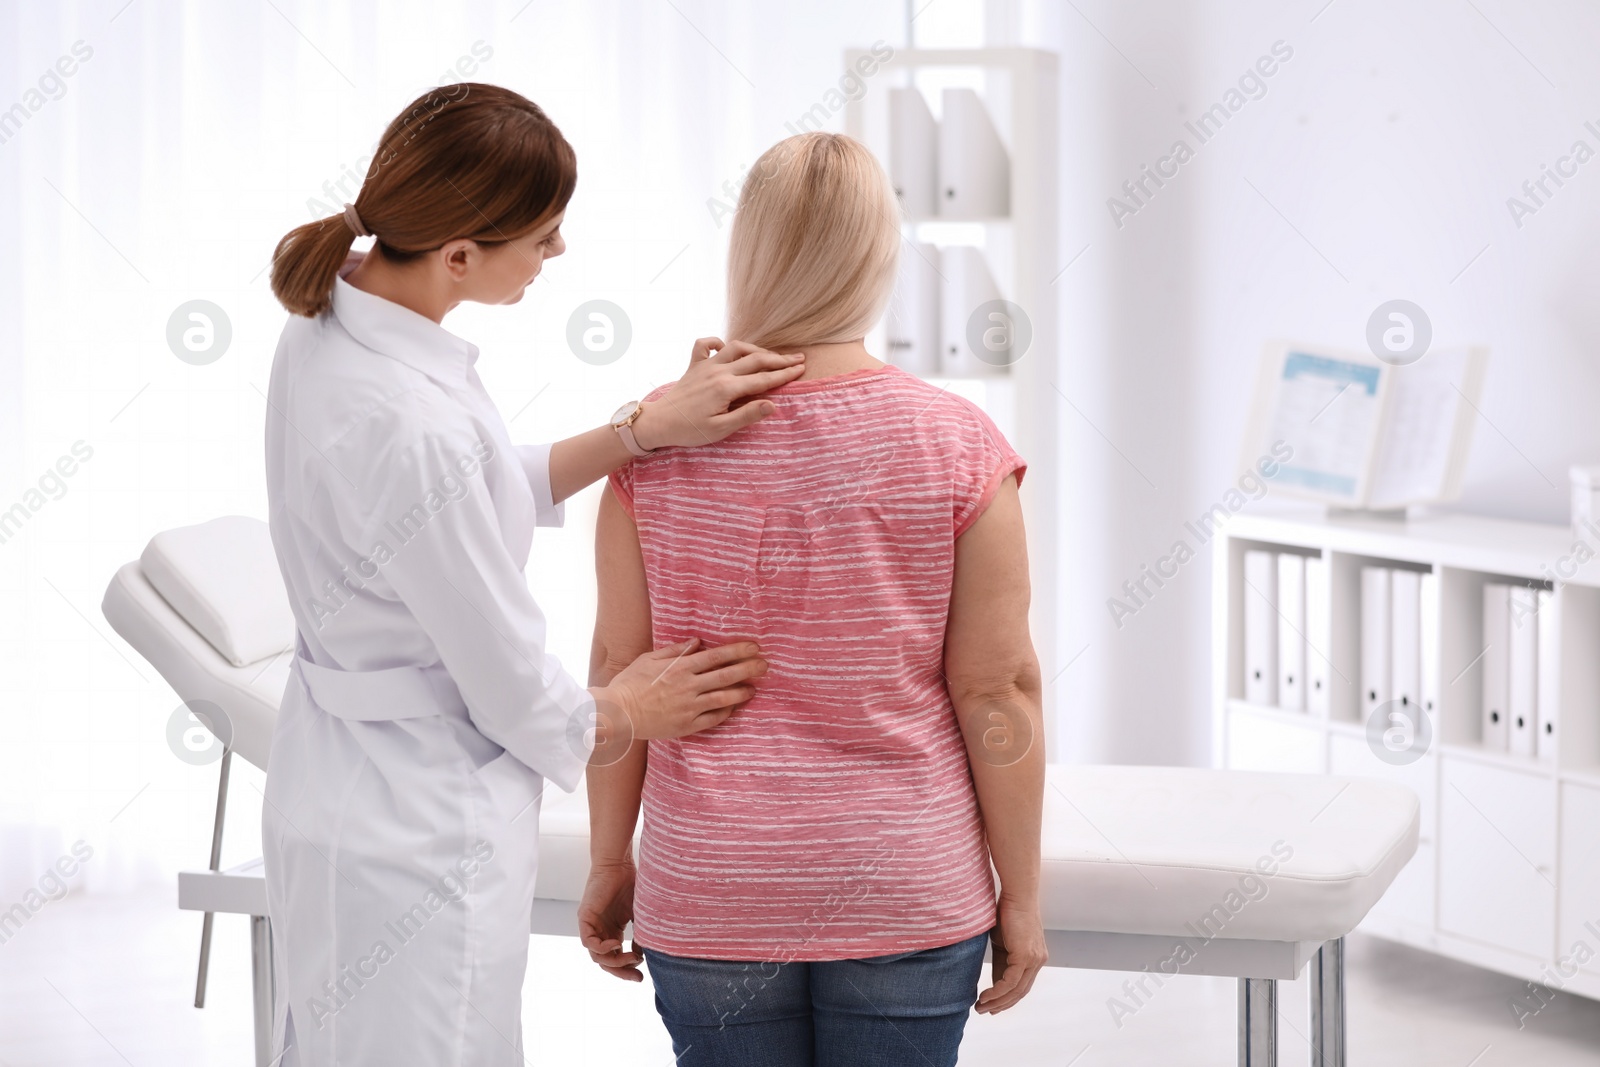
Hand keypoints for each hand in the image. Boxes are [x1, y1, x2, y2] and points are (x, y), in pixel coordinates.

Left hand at [578, 858, 642, 981]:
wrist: (619, 864)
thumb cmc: (631, 884)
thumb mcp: (639, 915)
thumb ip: (640, 934)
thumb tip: (643, 955)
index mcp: (612, 931)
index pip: (615, 958)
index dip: (627, 969)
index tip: (642, 976)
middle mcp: (600, 931)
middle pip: (605, 962)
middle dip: (621, 972)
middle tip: (637, 978)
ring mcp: (591, 926)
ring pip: (596, 956)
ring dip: (615, 961)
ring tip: (632, 958)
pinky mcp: (584, 918)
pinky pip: (588, 942)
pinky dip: (602, 948)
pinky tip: (617, 945)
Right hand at [592, 638, 766, 741]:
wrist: (618, 713)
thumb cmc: (630, 683)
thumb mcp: (650, 659)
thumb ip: (674, 650)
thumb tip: (697, 642)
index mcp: (680, 668)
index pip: (716, 656)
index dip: (738, 651)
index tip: (754, 647)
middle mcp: (688, 687)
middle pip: (726, 675)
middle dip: (749, 669)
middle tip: (765, 665)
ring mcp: (689, 708)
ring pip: (724, 698)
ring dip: (742, 692)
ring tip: (754, 688)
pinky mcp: (687, 725)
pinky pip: (713, 719)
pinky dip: (726, 712)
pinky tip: (734, 707)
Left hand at [632, 338, 803, 450]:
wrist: (658, 423)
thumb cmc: (689, 430)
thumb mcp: (720, 430)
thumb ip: (747, 415)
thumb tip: (772, 405)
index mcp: (727, 388)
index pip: (763, 379)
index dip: (784, 374)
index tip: (801, 370)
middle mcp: (718, 372)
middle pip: (755, 360)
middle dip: (779, 359)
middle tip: (798, 358)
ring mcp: (705, 366)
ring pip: (736, 348)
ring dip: (755, 349)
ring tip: (770, 355)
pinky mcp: (693, 366)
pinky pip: (704, 345)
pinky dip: (717, 342)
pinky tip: (725, 348)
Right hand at [976, 894, 1047, 1013]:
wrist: (1016, 895)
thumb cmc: (1007, 912)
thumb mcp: (1003, 942)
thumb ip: (1001, 962)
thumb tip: (995, 982)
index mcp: (1035, 957)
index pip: (1022, 984)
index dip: (1008, 998)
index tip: (993, 1005)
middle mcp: (1038, 961)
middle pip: (1021, 991)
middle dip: (1002, 1004)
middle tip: (985, 1011)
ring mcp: (1034, 960)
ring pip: (1016, 990)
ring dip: (997, 1002)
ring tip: (981, 1007)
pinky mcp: (1025, 957)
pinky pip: (1011, 982)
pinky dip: (997, 992)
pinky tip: (985, 996)